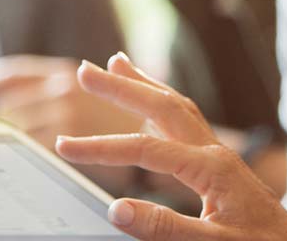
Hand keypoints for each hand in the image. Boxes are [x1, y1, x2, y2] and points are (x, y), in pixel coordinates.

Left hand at [0, 55, 147, 147]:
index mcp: (64, 73)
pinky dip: (27, 153)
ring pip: (17, 128)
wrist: (167, 133)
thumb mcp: (96, 93)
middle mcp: (60, 86)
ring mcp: (63, 112)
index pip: (10, 72)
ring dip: (12, 140)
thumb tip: (23, 93)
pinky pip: (31, 148)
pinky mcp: (67, 137)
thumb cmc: (132, 117)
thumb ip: (64, 88)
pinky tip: (35, 160)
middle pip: (8, 106)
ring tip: (16, 151)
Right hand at [54, 53, 286, 240]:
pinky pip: (187, 120)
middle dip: (120, 87)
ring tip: (117, 62)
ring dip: (144, 84)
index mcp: (210, 167)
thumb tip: (117, 208)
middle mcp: (214, 152)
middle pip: (161, 106)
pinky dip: (163, 102)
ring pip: (176, 106)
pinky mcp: (221, 165)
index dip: (101, 148)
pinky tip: (151, 103)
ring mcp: (219, 155)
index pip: (144, 149)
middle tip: (83, 70)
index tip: (65, 149)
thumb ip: (164, 227)